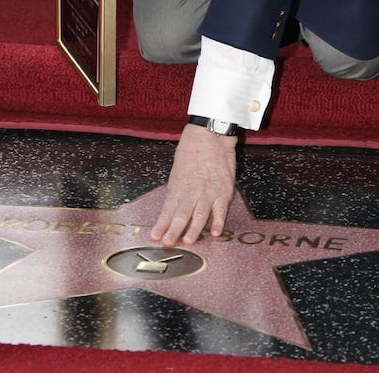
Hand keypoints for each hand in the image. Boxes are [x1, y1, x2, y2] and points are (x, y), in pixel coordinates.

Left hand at [151, 123, 236, 246]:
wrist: (209, 134)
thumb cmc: (191, 149)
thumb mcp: (177, 168)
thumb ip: (176, 189)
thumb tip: (172, 206)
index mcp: (178, 186)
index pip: (168, 210)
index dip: (161, 224)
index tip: (155, 237)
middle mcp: (191, 191)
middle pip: (181, 215)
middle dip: (174, 231)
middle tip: (168, 244)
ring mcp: (208, 192)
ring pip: (200, 215)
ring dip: (194, 229)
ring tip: (189, 241)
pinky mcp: (223, 191)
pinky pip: (221, 210)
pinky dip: (218, 222)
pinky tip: (215, 233)